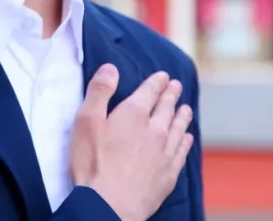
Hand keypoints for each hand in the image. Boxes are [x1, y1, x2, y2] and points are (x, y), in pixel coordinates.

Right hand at [69, 65, 193, 220]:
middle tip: (176, 86)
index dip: (156, 81)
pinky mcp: (168, 174)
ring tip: (185, 108)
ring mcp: (164, 152)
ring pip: (177, 128)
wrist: (110, 204)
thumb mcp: (86, 121)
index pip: (149, 91)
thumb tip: (111, 68)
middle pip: (166, 107)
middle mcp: (154, 130)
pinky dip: (185, 141)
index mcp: (133, 114)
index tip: (163, 76)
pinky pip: (181, 152)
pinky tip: (186, 138)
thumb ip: (99, 91)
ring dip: (182, 116)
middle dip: (171, 95)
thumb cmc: (93, 163)